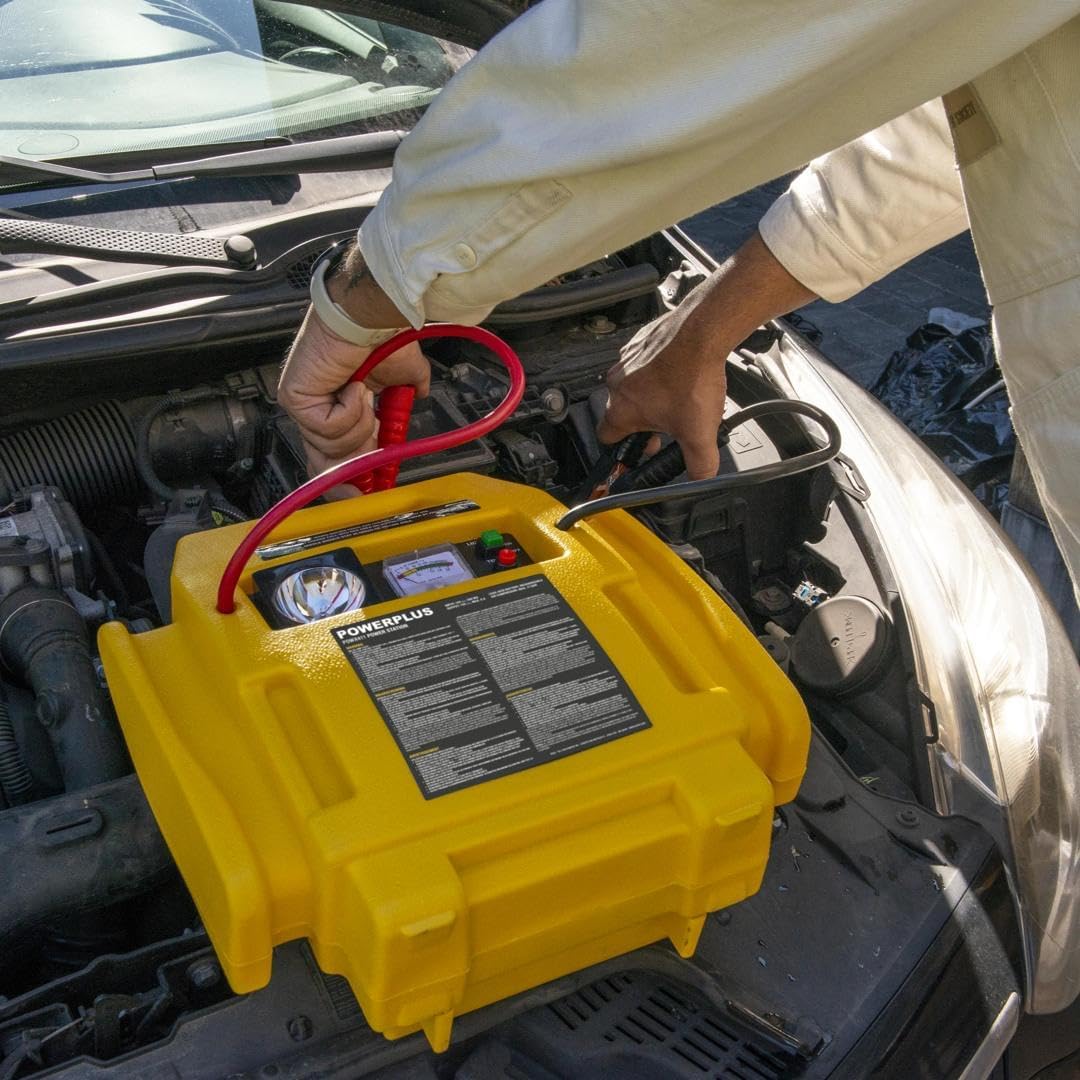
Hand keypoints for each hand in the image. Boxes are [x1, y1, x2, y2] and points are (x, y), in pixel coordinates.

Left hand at [278, 307, 429, 492]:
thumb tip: (417, 399)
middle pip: (323, 463)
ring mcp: (303, 406)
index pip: (331, 456)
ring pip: (333, 447)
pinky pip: (329, 429)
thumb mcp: (402, 378)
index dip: (351, 477)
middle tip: (372, 470)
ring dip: (360, 426)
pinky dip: (350, 412)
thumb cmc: (380, 335)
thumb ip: (405, 397)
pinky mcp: (297, 399)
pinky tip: (355, 387)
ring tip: (366, 395)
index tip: (370, 490)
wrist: (369, 317)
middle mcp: (315, 409)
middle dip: (354, 471)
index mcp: (334, 407)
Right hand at [597, 230, 815, 479]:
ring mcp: (627, 359)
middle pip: (623, 413)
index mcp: (620, 409)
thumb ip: (699, 464)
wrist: (703, 333)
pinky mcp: (642, 341)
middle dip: (645, 423)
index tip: (642, 450)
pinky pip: (645, 363)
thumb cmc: (692, 378)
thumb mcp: (699, 434)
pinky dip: (660, 371)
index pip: (606, 439)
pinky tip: (682, 375)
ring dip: (652, 396)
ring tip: (680, 398)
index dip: (625, 449)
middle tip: (670, 426)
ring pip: (634, 387)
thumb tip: (701, 478)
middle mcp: (617, 383)